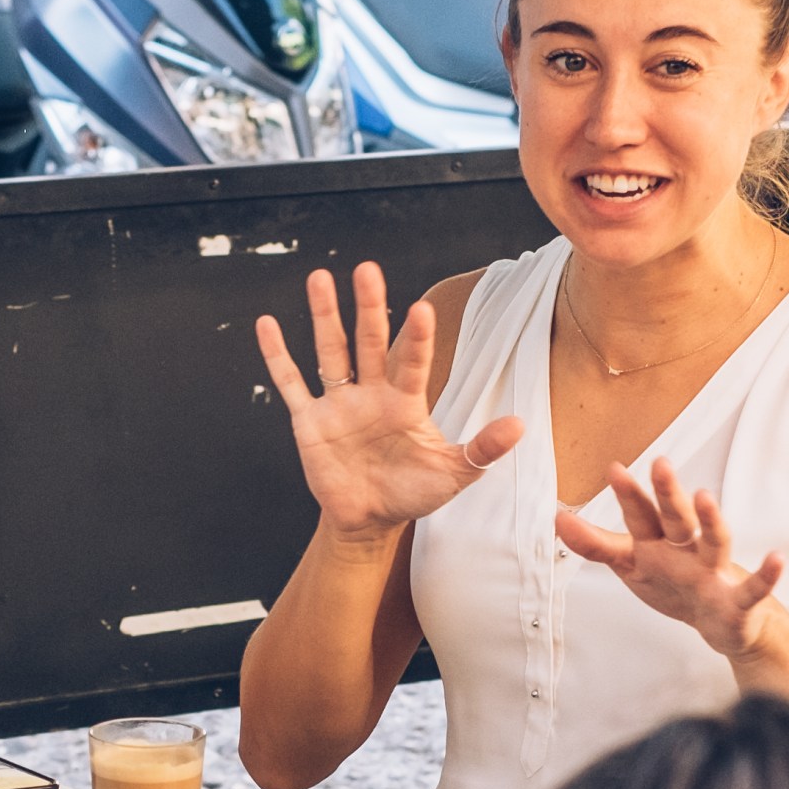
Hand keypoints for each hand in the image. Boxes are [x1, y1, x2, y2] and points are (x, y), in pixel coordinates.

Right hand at [256, 263, 522, 547]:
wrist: (370, 519)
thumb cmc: (413, 492)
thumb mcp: (454, 474)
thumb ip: (483, 449)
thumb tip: (521, 425)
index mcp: (405, 400)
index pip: (412, 361)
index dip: (416, 338)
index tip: (421, 309)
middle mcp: (371, 392)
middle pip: (368, 342)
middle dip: (367, 308)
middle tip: (367, 269)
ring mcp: (339, 403)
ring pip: (330, 352)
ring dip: (324, 317)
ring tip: (319, 278)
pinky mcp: (309, 421)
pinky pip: (291, 384)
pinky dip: (277, 356)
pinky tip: (267, 324)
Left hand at [556, 459, 786, 659]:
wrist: (724, 623)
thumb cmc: (676, 585)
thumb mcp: (633, 565)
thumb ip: (598, 545)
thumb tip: (557, 519)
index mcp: (661, 543)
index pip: (641, 516)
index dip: (628, 496)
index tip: (613, 469)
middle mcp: (688, 550)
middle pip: (676, 518)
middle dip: (667, 493)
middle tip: (659, 463)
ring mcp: (715, 572)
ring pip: (715, 542)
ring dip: (712, 520)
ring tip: (705, 497)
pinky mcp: (738, 599)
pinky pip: (754, 587)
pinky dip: (767, 574)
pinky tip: (777, 559)